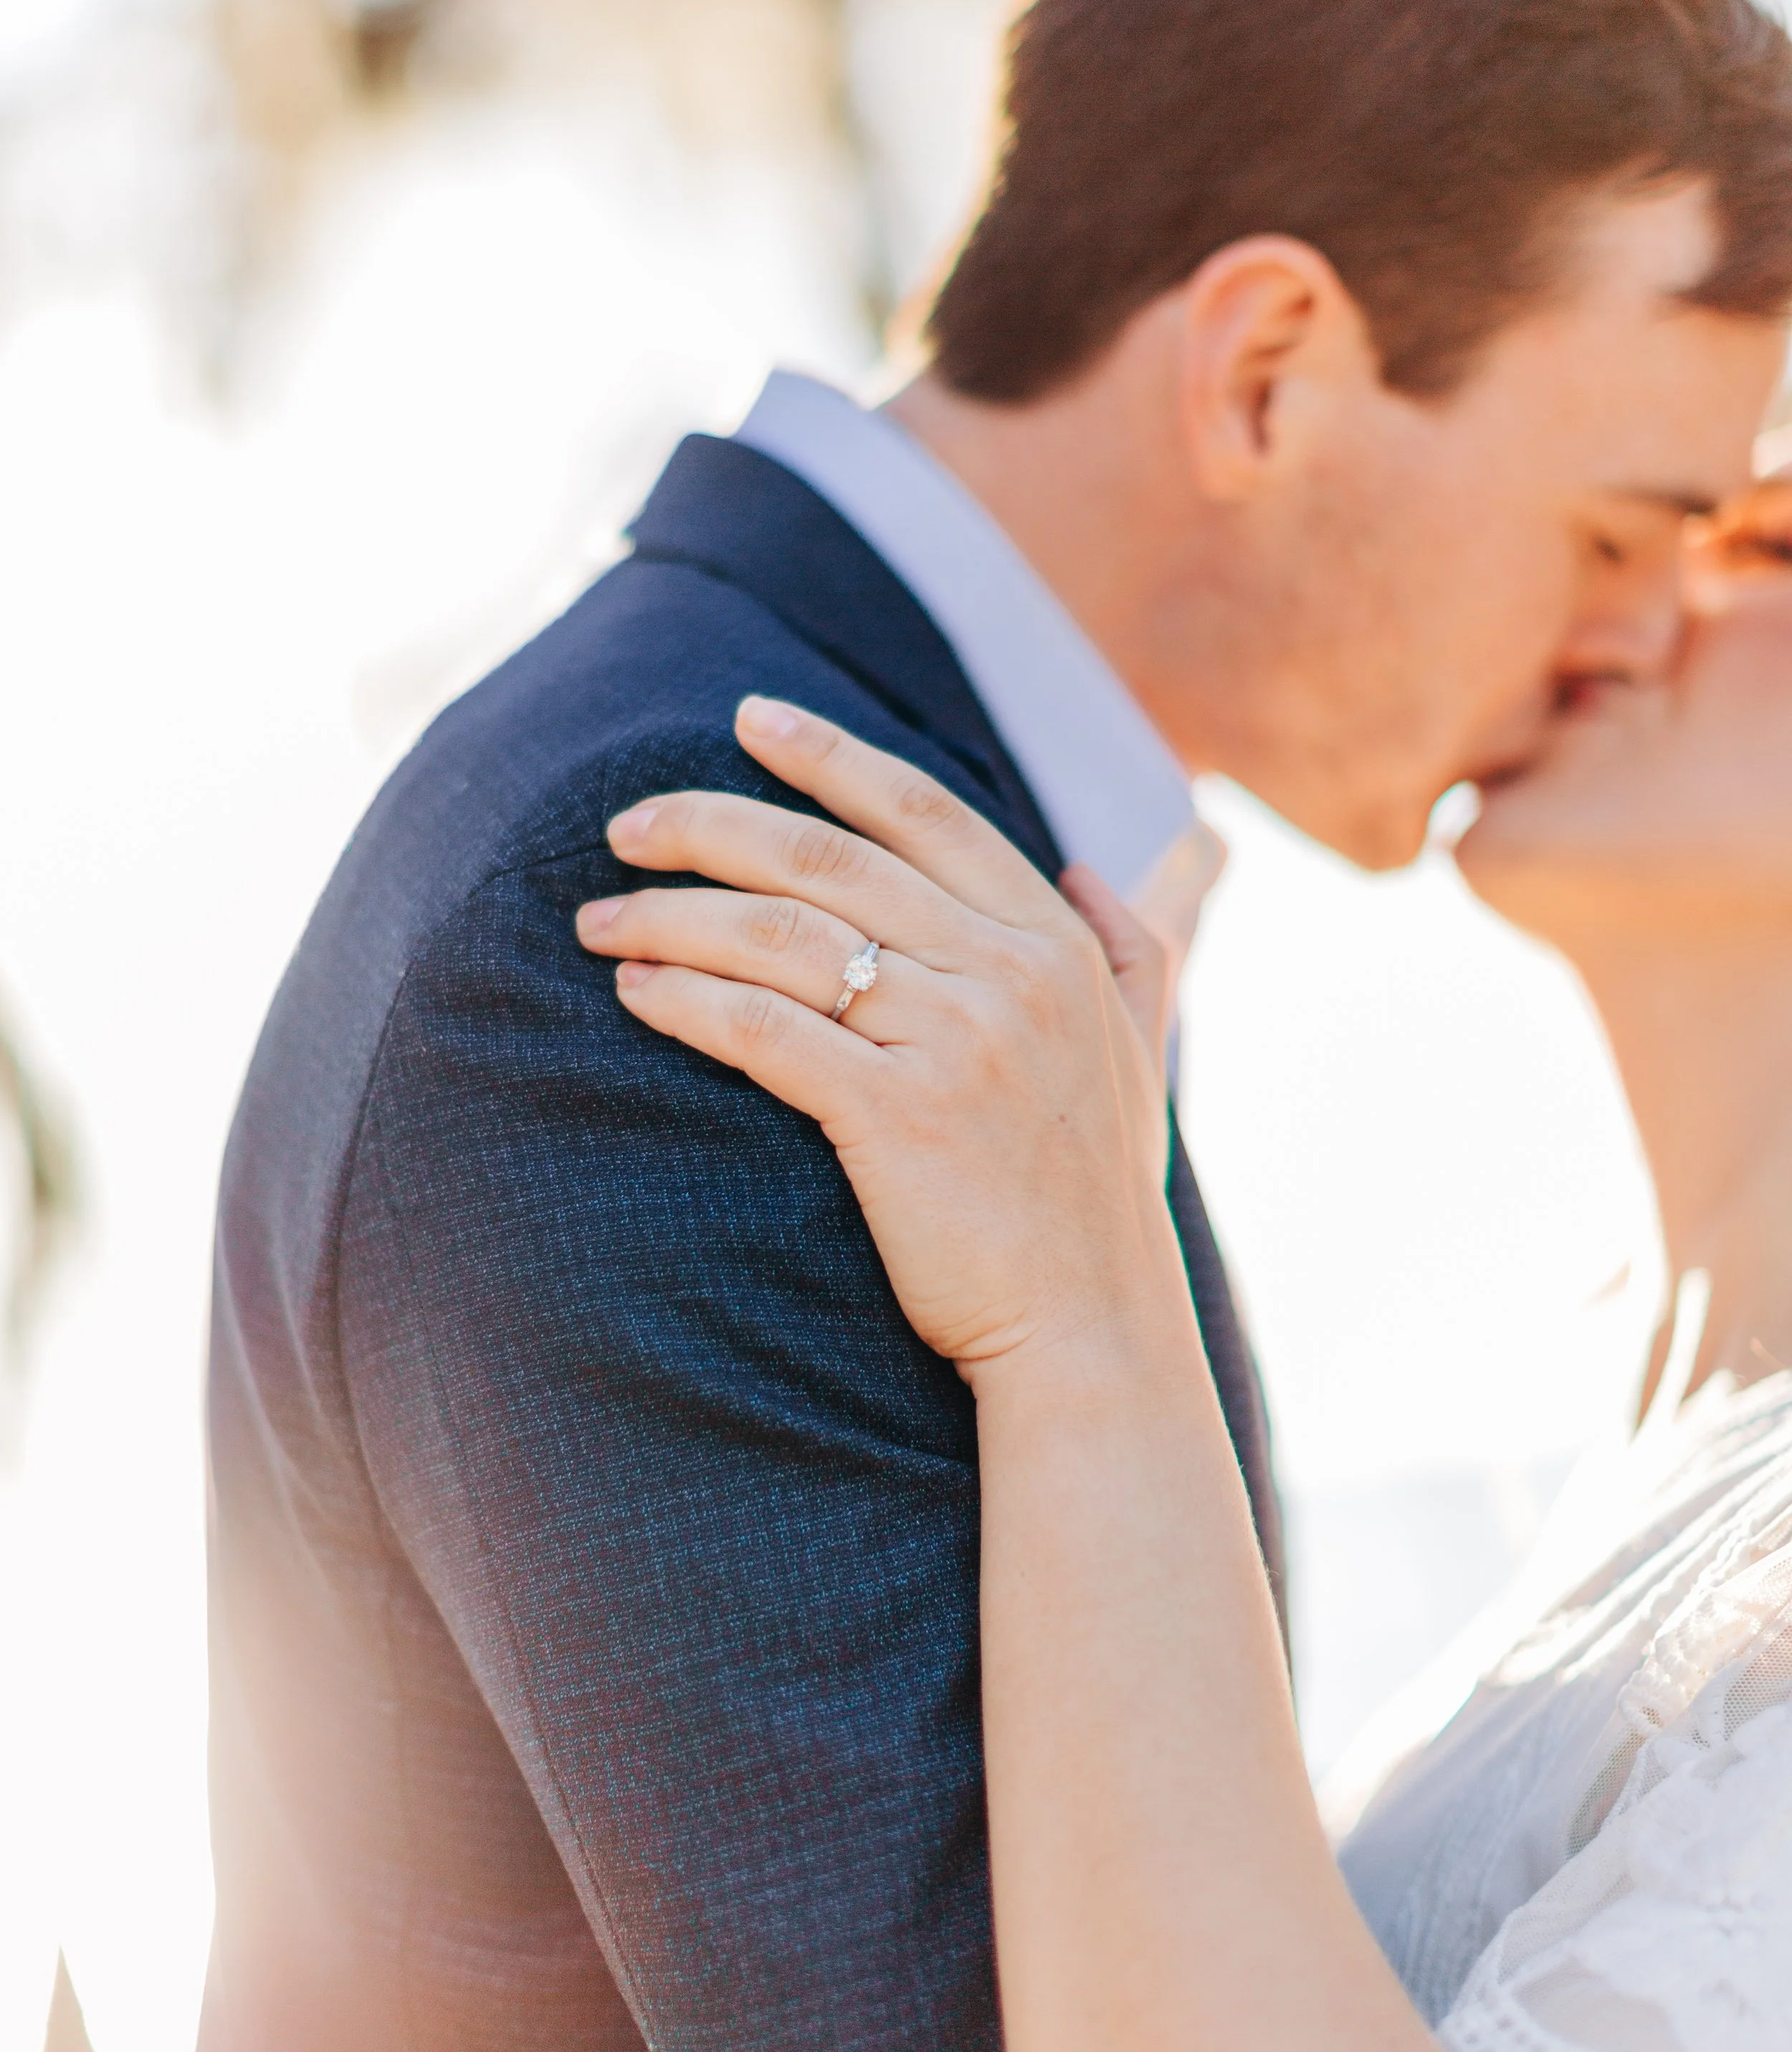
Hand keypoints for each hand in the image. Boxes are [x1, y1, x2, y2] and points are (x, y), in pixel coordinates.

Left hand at [576, 698, 1186, 1375]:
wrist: (1093, 1333)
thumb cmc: (1097, 1201)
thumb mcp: (1144, 1050)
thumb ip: (1143, 945)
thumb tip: (1146, 858)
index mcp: (1056, 944)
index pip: (927, 814)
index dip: (832, 756)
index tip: (750, 718)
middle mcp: (1010, 975)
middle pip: (830, 860)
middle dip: (712, 826)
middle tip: (625, 823)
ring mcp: (956, 1044)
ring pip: (783, 938)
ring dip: (673, 916)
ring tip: (600, 918)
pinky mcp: (898, 1118)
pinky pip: (767, 1031)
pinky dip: (690, 1002)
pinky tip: (637, 993)